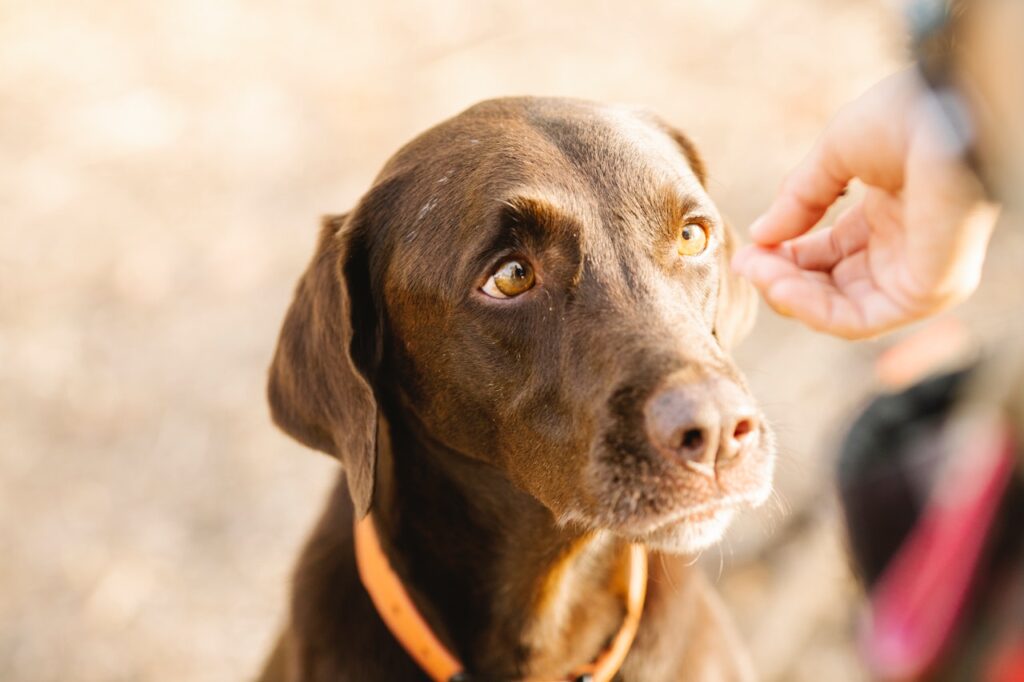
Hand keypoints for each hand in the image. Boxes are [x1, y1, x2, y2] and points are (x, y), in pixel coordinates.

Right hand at [731, 71, 998, 338]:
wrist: (950, 108)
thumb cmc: (907, 116)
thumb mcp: (835, 155)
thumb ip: (799, 199)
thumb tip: (760, 237)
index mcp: (891, 215)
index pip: (829, 255)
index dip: (784, 256)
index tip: (747, 251)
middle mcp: (906, 250)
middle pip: (831, 287)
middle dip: (782, 278)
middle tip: (745, 265)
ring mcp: (919, 274)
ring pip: (841, 310)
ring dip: (790, 296)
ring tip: (757, 272)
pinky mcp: (927, 291)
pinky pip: (859, 319)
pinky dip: (813, 309)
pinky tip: (781, 286)